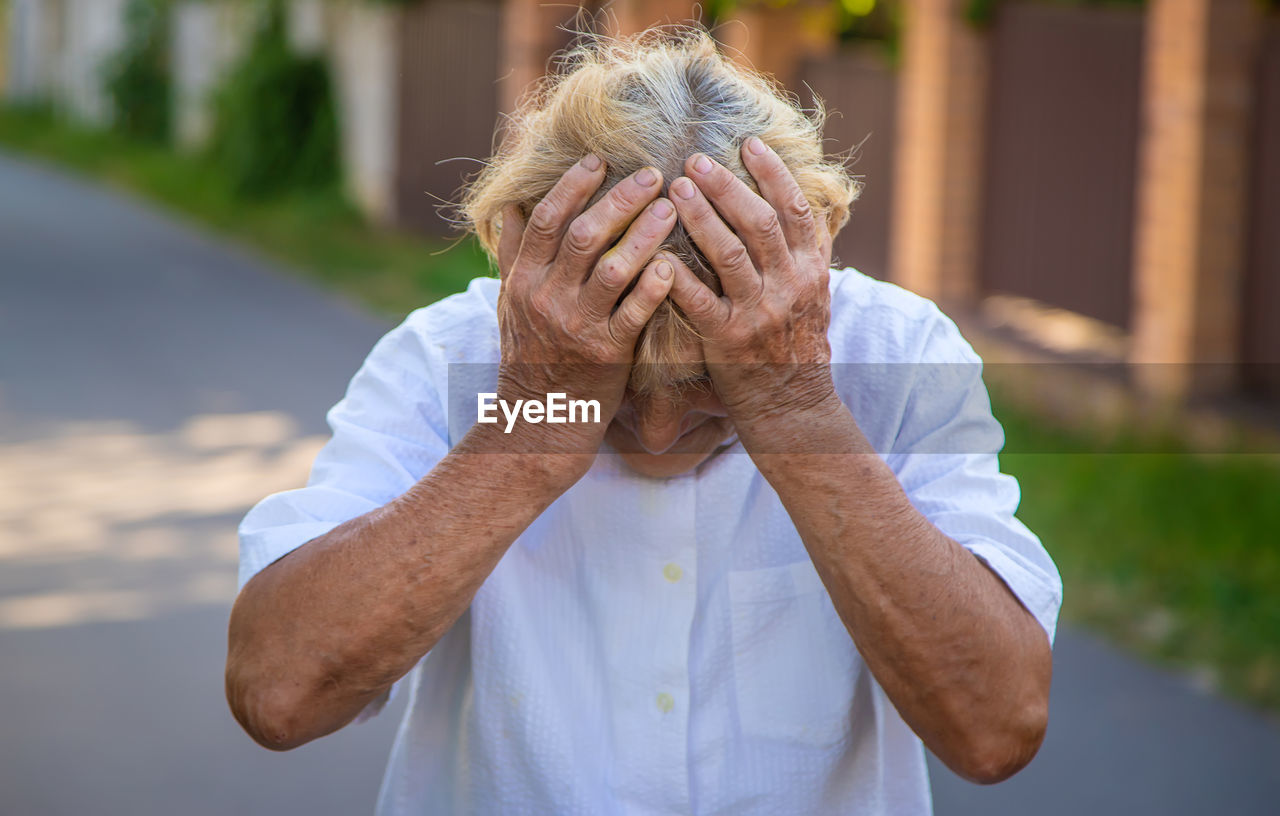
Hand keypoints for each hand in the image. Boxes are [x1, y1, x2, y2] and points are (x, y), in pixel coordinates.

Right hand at [490, 156, 676, 468]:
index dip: (572, 185)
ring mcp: (576, 327)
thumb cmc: (529, 355)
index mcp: (524, 280)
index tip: (600, 158)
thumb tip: (513, 204)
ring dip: (643, 235)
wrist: (538, 420)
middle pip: (582, 236)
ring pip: (611, 270)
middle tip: (654, 173)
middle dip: (619, 200)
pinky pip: (633, 315)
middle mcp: (546, 299)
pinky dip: (652, 289)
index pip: (546, 220)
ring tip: (673, 208)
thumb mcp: (511, 303)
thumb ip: (516, 253)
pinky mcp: (606, 354)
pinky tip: (671, 266)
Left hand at [662, 138, 840, 434]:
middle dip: (727, 186)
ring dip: (701, 217)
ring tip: (674, 188)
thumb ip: (804, 251)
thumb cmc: (795, 345)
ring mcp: (758, 314)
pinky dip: (677, 277)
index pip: (796, 210)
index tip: (748, 143)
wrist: (792, 408)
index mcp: (810, 270)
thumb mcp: (813, 294)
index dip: (773, 173)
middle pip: (760, 223)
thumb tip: (798, 200)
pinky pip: (698, 303)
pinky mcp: (728, 342)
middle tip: (696, 158)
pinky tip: (655, 253)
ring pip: (730, 255)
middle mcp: (789, 287)